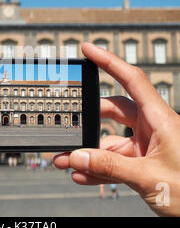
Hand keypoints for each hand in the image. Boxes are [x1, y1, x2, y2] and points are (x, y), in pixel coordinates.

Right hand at [54, 42, 179, 216]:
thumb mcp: (149, 178)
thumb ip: (109, 166)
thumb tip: (77, 157)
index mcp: (161, 119)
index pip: (132, 80)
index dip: (109, 62)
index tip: (89, 50)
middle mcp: (151, 127)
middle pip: (113, 111)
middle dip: (88, 120)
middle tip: (69, 127)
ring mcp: (145, 145)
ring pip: (109, 140)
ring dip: (88, 151)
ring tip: (66, 160)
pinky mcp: (140, 161)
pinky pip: (113, 159)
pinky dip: (97, 166)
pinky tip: (81, 173)